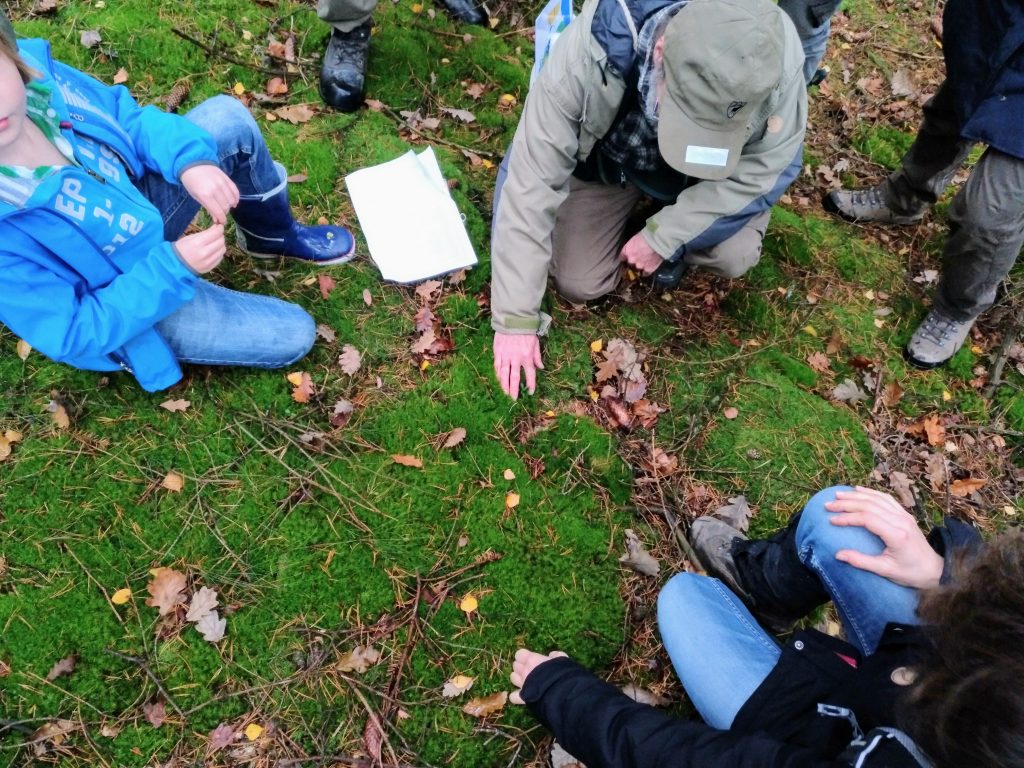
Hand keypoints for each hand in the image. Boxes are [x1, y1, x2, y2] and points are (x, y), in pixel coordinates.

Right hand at [175, 223, 225, 273]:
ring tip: (214, 242)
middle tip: (216, 234)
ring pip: (223, 249)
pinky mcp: (210, 267)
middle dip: (220, 235)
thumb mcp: (190, 237)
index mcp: (198, 243)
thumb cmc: (181, 248)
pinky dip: (219, 252)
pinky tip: (213, 250)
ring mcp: (208, 261)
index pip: (216, 233)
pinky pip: (220, 257)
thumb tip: (217, 228)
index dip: (220, 228)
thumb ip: (205, 233)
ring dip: (220, 244)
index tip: (219, 226)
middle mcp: (205, 252)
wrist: (175, 265)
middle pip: (221, 241)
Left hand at [180, 165, 239, 224]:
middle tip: (222, 213)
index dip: (222, 219)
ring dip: (231, 206)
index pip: (218, 212)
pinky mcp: (227, 178)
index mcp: (205, 195)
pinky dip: (236, 198)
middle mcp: (215, 190)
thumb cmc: (192, 182)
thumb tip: (217, 219)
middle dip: (225, 213)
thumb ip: (208, 207)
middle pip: (226, 207)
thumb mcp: (196, 196)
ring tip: (228, 207)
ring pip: (232, 200)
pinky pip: (235, 191)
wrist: (193, 163)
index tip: (222, 222)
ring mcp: (222, 183)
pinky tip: (234, 201)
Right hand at [493, 332, 543, 399]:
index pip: (530, 375)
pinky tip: (499, 380)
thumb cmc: (526, 331)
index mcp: (527, 357)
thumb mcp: (536, 343)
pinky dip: (498, 374)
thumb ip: (537, 357)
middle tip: (514, 399)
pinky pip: (497, 366)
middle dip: (514, 389)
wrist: (514, 320)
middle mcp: (516, 358)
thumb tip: (541, 367)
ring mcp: (506, 356)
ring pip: (504, 374)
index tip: (530, 392)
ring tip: (505, 393)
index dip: (531, 384)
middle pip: (515, 378)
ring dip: (505, 385)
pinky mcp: (498, 352)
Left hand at [509, 648, 567, 704]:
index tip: (530, 659)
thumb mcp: (562, 660)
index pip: (519, 654)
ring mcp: (522, 684)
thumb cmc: (561, 673)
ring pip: (513, 678)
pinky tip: (522, 696)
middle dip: (521, 667)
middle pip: (516, 665)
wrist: (561, 692)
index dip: (524, 656)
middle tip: (529, 670)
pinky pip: (513, 697)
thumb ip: (555, 655)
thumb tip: (551, 655)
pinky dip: (516, 697)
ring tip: (525, 681)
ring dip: (517, 679)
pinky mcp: (523, 697)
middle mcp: (524, 670)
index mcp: (532, 659)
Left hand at [619, 231, 663, 274]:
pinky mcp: (648, 269)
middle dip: (633, 261)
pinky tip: (649, 267)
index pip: (622, 258)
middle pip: (630, 264)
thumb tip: (632, 248)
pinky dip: (647, 271)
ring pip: (637, 269)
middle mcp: (631, 260)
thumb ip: (631, 246)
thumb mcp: (635, 238)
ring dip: (640, 266)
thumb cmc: (648, 236)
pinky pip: (645, 273)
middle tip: (640, 257)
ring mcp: (639, 266)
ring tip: (646, 261)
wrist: (659, 240)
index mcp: (626, 252)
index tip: (627, 257)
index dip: (625, 257)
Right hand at [826, 486, 943, 588]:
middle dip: (847, 504)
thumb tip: (838, 554)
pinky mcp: (905, 514)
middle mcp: (901, 521)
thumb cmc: (910, 573)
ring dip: (856, 495)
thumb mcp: (885, 571)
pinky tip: (858, 489)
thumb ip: (861, 562)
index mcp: (897, 535)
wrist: (935, 570)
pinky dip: (870, 492)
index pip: (867, 519)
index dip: (848, 518)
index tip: (831, 520)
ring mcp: (904, 515)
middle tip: (828, 505)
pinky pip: (885, 498)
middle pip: (870, 505)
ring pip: (877, 499)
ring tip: (838, 495)